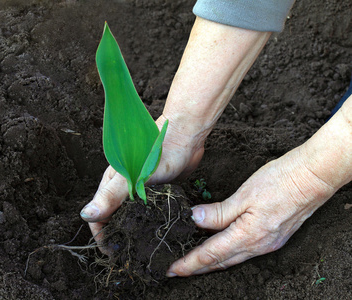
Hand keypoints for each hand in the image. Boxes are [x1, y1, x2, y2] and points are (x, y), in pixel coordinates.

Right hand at [80, 115, 204, 251]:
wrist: (185, 138)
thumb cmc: (157, 153)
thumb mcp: (132, 176)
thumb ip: (111, 195)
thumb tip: (86, 215)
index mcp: (111, 183)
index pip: (98, 214)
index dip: (101, 234)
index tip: (112, 251)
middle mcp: (123, 188)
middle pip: (113, 216)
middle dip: (116, 235)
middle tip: (128, 253)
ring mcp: (139, 189)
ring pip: (130, 215)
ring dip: (131, 230)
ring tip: (140, 247)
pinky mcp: (154, 191)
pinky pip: (146, 210)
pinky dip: (146, 222)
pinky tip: (153, 232)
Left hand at [166, 145, 335, 276]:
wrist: (312, 178)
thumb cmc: (279, 181)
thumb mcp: (244, 194)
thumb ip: (219, 211)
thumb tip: (195, 219)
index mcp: (249, 236)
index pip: (211, 254)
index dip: (190, 263)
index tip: (172, 269)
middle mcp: (258, 246)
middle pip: (221, 262)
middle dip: (197, 268)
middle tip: (177, 269)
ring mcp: (267, 243)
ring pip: (232, 259)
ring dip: (211, 262)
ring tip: (193, 261)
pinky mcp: (273, 238)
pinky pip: (244, 252)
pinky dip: (227, 254)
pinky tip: (220, 248)